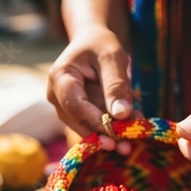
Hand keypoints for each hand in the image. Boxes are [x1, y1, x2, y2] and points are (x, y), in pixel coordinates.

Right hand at [47, 25, 142, 153]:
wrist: (94, 42)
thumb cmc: (100, 43)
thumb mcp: (112, 56)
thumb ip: (116, 84)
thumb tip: (120, 115)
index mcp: (60, 77)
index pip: (75, 106)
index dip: (94, 123)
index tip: (115, 137)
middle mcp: (57, 95)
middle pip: (79, 122)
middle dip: (104, 135)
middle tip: (127, 147)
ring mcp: (66, 107)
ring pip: (87, 127)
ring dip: (111, 134)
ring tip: (134, 136)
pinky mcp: (78, 114)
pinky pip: (95, 125)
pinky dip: (113, 128)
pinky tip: (131, 128)